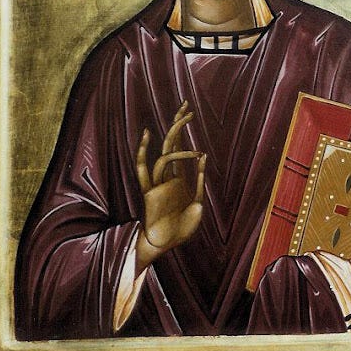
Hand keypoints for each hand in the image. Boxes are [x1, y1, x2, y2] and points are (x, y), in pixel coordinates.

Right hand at [136, 101, 205, 261]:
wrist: (165, 246)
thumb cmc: (181, 229)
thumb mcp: (197, 204)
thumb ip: (199, 182)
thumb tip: (202, 156)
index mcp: (179, 178)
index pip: (180, 147)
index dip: (182, 130)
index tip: (188, 111)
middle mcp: (168, 175)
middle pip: (171, 142)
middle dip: (178, 123)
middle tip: (186, 105)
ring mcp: (158, 182)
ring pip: (165, 152)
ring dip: (176, 136)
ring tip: (187, 119)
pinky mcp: (150, 191)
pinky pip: (148, 169)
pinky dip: (152, 153)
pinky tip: (152, 137)